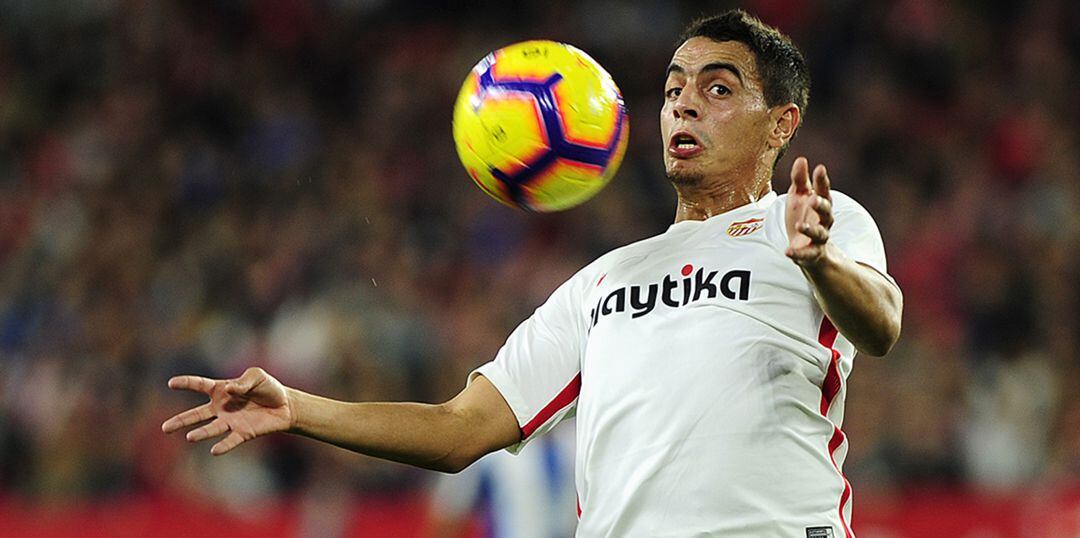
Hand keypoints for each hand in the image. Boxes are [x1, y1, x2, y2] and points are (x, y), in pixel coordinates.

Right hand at [162, 367, 293, 454]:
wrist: (285, 405)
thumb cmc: (268, 388)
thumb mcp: (257, 376)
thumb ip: (242, 382)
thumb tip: (228, 390)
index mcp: (221, 390)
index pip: (200, 385)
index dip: (186, 383)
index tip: (171, 383)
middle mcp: (221, 408)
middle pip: (197, 414)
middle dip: (181, 420)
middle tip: (164, 428)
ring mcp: (230, 421)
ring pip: (211, 429)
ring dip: (201, 433)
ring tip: (190, 437)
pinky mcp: (243, 433)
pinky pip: (230, 440)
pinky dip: (223, 445)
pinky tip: (214, 450)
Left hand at [785, 156, 832, 266]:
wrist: (804, 245)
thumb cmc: (802, 215)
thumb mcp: (798, 195)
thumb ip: (800, 179)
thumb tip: (801, 159)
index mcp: (820, 203)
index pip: (823, 190)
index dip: (822, 180)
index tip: (819, 168)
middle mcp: (824, 220)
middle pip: (826, 211)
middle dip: (820, 205)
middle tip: (813, 199)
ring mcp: (819, 237)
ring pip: (820, 233)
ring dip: (810, 229)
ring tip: (799, 225)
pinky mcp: (812, 252)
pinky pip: (806, 254)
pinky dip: (798, 253)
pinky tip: (788, 251)